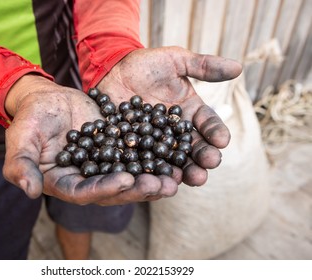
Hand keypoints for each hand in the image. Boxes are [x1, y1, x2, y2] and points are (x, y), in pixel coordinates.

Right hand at [2, 75, 177, 203]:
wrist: (47, 99)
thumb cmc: (30, 118)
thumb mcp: (21, 139)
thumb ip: (21, 164)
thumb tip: (29, 190)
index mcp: (63, 182)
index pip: (84, 192)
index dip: (105, 189)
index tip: (126, 181)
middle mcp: (86, 179)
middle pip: (113, 190)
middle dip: (139, 190)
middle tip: (163, 186)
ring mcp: (103, 165)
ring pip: (130, 176)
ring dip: (152, 179)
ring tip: (175, 178)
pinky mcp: (116, 149)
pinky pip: (136, 155)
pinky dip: (153, 157)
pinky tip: (173, 155)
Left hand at [97, 46, 242, 185]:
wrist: (112, 71)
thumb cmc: (145, 65)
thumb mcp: (175, 60)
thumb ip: (203, 66)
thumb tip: (238, 67)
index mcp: (190, 112)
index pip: (208, 123)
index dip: (216, 132)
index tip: (223, 141)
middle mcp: (176, 131)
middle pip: (193, 147)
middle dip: (203, 157)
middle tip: (210, 164)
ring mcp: (156, 143)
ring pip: (173, 160)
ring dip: (184, 170)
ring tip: (191, 179)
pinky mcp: (135, 149)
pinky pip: (145, 162)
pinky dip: (152, 171)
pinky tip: (158, 178)